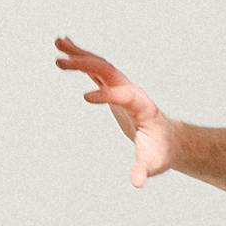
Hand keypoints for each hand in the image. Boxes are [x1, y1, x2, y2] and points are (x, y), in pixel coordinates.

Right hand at [54, 37, 175, 186]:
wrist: (168, 139)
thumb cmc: (160, 152)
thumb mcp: (153, 163)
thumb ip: (144, 170)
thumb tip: (137, 183)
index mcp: (140, 105)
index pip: (122, 94)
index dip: (106, 95)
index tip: (84, 98)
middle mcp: (130, 90)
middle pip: (107, 71)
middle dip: (85, 64)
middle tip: (60, 60)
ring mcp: (121, 86)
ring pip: (99, 65)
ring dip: (79, 54)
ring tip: (58, 42)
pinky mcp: (113, 88)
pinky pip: (95, 70)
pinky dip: (80, 59)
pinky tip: (65, 50)